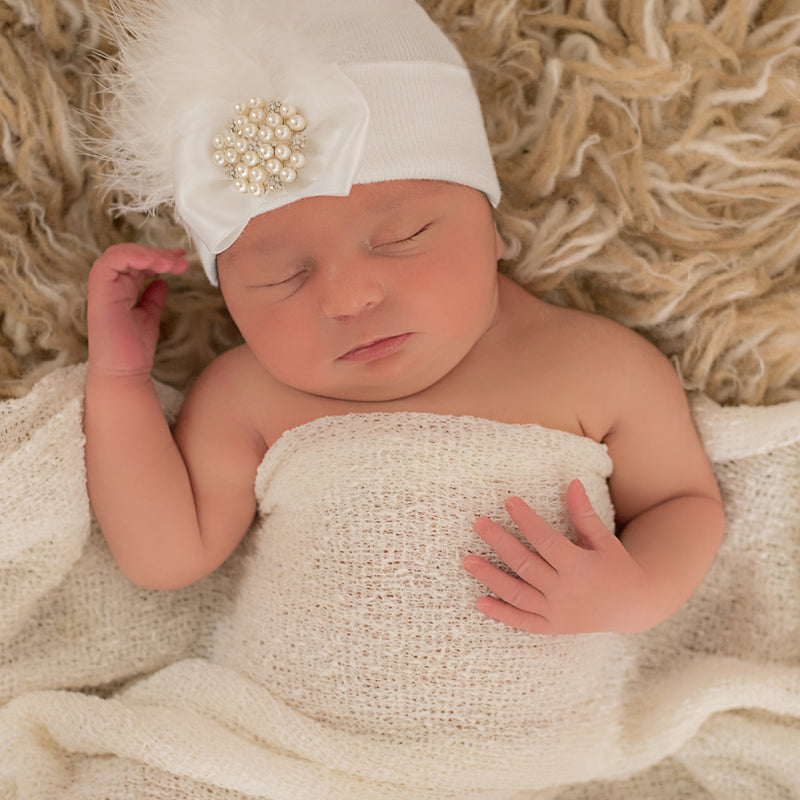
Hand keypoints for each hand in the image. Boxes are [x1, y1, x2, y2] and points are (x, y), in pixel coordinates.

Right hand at [87, 244, 188, 378]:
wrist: (125, 373)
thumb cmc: (134, 350)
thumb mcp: (150, 317)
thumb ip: (154, 298)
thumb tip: (162, 281)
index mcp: (120, 290)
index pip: (136, 262)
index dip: (158, 257)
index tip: (181, 260)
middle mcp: (109, 286)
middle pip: (128, 254)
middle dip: (156, 253)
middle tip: (180, 260)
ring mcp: (103, 289)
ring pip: (119, 255)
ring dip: (148, 254)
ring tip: (172, 264)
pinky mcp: (100, 294)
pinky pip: (109, 264)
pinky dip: (132, 257)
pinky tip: (154, 264)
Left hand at [463, 480, 652, 633]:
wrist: (633, 607)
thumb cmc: (616, 567)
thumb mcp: (604, 540)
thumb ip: (585, 514)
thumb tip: (572, 482)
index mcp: (580, 566)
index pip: (546, 540)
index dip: (526, 520)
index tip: (508, 502)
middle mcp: (565, 590)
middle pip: (526, 565)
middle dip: (499, 543)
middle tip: (477, 523)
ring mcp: (557, 612)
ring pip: (518, 594)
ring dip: (491, 578)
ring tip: (467, 561)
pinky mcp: (552, 627)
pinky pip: (523, 622)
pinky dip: (501, 614)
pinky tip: (479, 601)